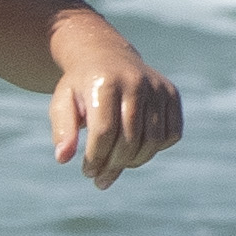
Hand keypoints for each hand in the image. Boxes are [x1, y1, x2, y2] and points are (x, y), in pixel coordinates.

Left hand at [42, 14, 181, 188]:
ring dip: (134, 162)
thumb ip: (62, 129)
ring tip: (117, 166)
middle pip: (129, 139)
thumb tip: (63, 158)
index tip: (87, 172)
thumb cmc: (81, 86)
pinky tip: (135, 151)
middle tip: (100, 179)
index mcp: (105, 82)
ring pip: (153, 140)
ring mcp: (158, 88)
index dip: (96, 158)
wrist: (106, 56)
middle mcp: (136, 82)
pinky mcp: (172, 95)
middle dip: (113, 165)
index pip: (104, 131)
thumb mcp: (62, 102)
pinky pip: (171, 134)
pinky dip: (155, 149)